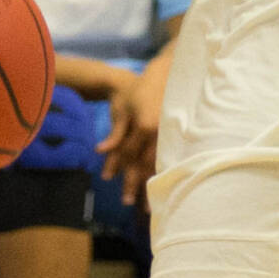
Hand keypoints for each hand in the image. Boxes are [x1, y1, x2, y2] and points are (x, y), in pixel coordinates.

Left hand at [96, 65, 167, 204]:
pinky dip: (163, 169)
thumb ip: (115, 133)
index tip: (106, 178)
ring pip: (158, 162)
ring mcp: (170, 135)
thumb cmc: (139, 90)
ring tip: (148, 202)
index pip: (127, 152)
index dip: (114, 165)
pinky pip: (168, 156)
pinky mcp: (177, 135)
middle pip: (144, 163)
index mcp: (144, 127)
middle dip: (135, 183)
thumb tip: (101, 151)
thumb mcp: (123, 111)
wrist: (165, 75)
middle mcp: (158, 134)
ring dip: (152, 182)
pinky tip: (162, 181)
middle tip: (128, 202)